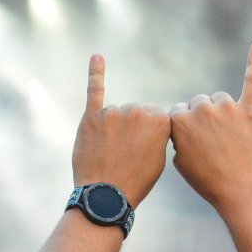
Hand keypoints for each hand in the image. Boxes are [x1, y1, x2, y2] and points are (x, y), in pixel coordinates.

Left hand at [70, 55, 171, 204]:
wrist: (106, 194)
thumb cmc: (136, 179)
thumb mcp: (159, 157)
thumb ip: (156, 132)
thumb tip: (146, 120)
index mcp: (160, 120)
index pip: (155, 116)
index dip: (149, 135)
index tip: (143, 150)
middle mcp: (137, 111)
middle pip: (134, 113)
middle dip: (130, 131)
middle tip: (126, 155)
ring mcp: (113, 112)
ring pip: (115, 113)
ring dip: (112, 130)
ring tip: (110, 153)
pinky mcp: (91, 117)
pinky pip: (95, 90)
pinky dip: (96, 72)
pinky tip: (97, 57)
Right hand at [169, 42, 251, 216]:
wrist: (241, 191)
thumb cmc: (209, 180)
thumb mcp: (179, 160)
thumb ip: (178, 135)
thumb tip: (181, 122)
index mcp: (178, 121)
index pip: (179, 112)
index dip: (188, 130)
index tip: (197, 147)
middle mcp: (202, 109)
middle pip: (201, 103)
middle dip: (206, 120)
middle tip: (217, 145)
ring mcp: (227, 109)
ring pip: (221, 99)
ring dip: (225, 113)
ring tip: (232, 139)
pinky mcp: (250, 112)